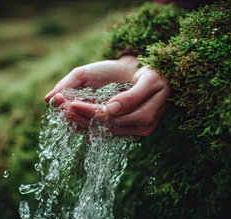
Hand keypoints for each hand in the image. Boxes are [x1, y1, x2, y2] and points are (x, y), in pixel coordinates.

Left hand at [45, 56, 171, 136]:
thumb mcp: (148, 81)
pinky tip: (80, 118)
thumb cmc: (158, 77)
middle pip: (104, 127)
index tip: (71, 103)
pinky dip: (93, 123)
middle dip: (82, 118)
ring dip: (84, 122)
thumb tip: (111, 109)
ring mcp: (136, 131)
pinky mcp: (131, 129)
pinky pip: (108, 130)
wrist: (168, 80)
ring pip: (104, 130)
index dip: (89, 111)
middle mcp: (140, 129)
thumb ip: (131, 96)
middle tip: (62, 109)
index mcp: (143, 117)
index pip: (109, 118)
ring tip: (66, 113)